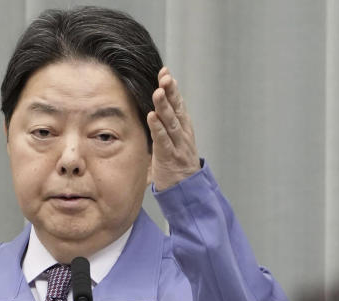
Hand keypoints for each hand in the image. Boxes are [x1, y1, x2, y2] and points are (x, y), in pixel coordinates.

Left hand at [147, 67, 200, 190]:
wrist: (187, 190)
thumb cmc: (177, 165)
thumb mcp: (173, 140)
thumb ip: (166, 125)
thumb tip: (155, 109)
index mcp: (183, 127)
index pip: (178, 103)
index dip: (172, 88)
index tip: (165, 71)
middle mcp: (182, 133)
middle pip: (176, 109)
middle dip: (171, 91)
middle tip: (165, 76)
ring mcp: (178, 145)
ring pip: (171, 122)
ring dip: (164, 106)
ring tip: (157, 92)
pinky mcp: (170, 157)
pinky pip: (164, 141)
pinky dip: (158, 128)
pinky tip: (152, 116)